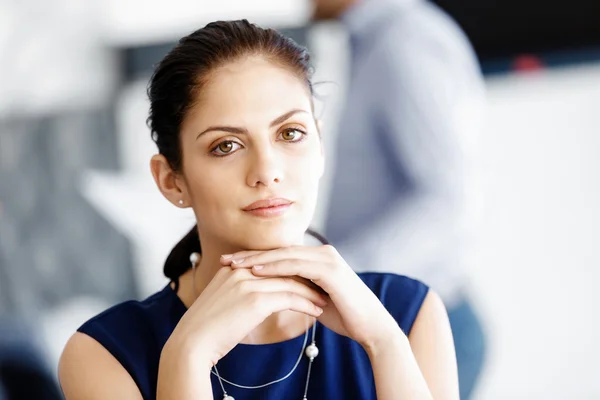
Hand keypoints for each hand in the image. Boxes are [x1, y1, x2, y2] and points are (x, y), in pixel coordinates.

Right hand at [166, 266, 327, 368]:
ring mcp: (248, 282)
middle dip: (305, 278)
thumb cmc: (207, 329)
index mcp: (232, 268)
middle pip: (282, 269)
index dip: (291, 272)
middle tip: (322, 288)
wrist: (192, 343)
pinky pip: (290, 298)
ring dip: (310, 292)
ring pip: (290, 282)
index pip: (271, 264)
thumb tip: (259, 298)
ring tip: (324, 301)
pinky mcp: (255, 299)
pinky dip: (306, 304)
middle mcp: (241, 270)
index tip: (307, 280)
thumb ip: (240, 292)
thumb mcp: (224, 301)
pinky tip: (316, 311)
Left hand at [222, 245, 402, 350]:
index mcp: (318, 258)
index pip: (280, 255)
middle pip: (279, 251)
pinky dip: (274, 267)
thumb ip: (299, 290)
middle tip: (224, 259)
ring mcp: (327, 258)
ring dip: (257, 260)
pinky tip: (256, 271)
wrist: (370, 327)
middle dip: (250, 256)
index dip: (255, 259)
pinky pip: (296, 266)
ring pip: (284, 256)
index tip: (231, 264)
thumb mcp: (314, 299)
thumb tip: (277, 293)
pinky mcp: (330, 269)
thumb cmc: (344, 316)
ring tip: (234, 264)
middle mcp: (322, 253)